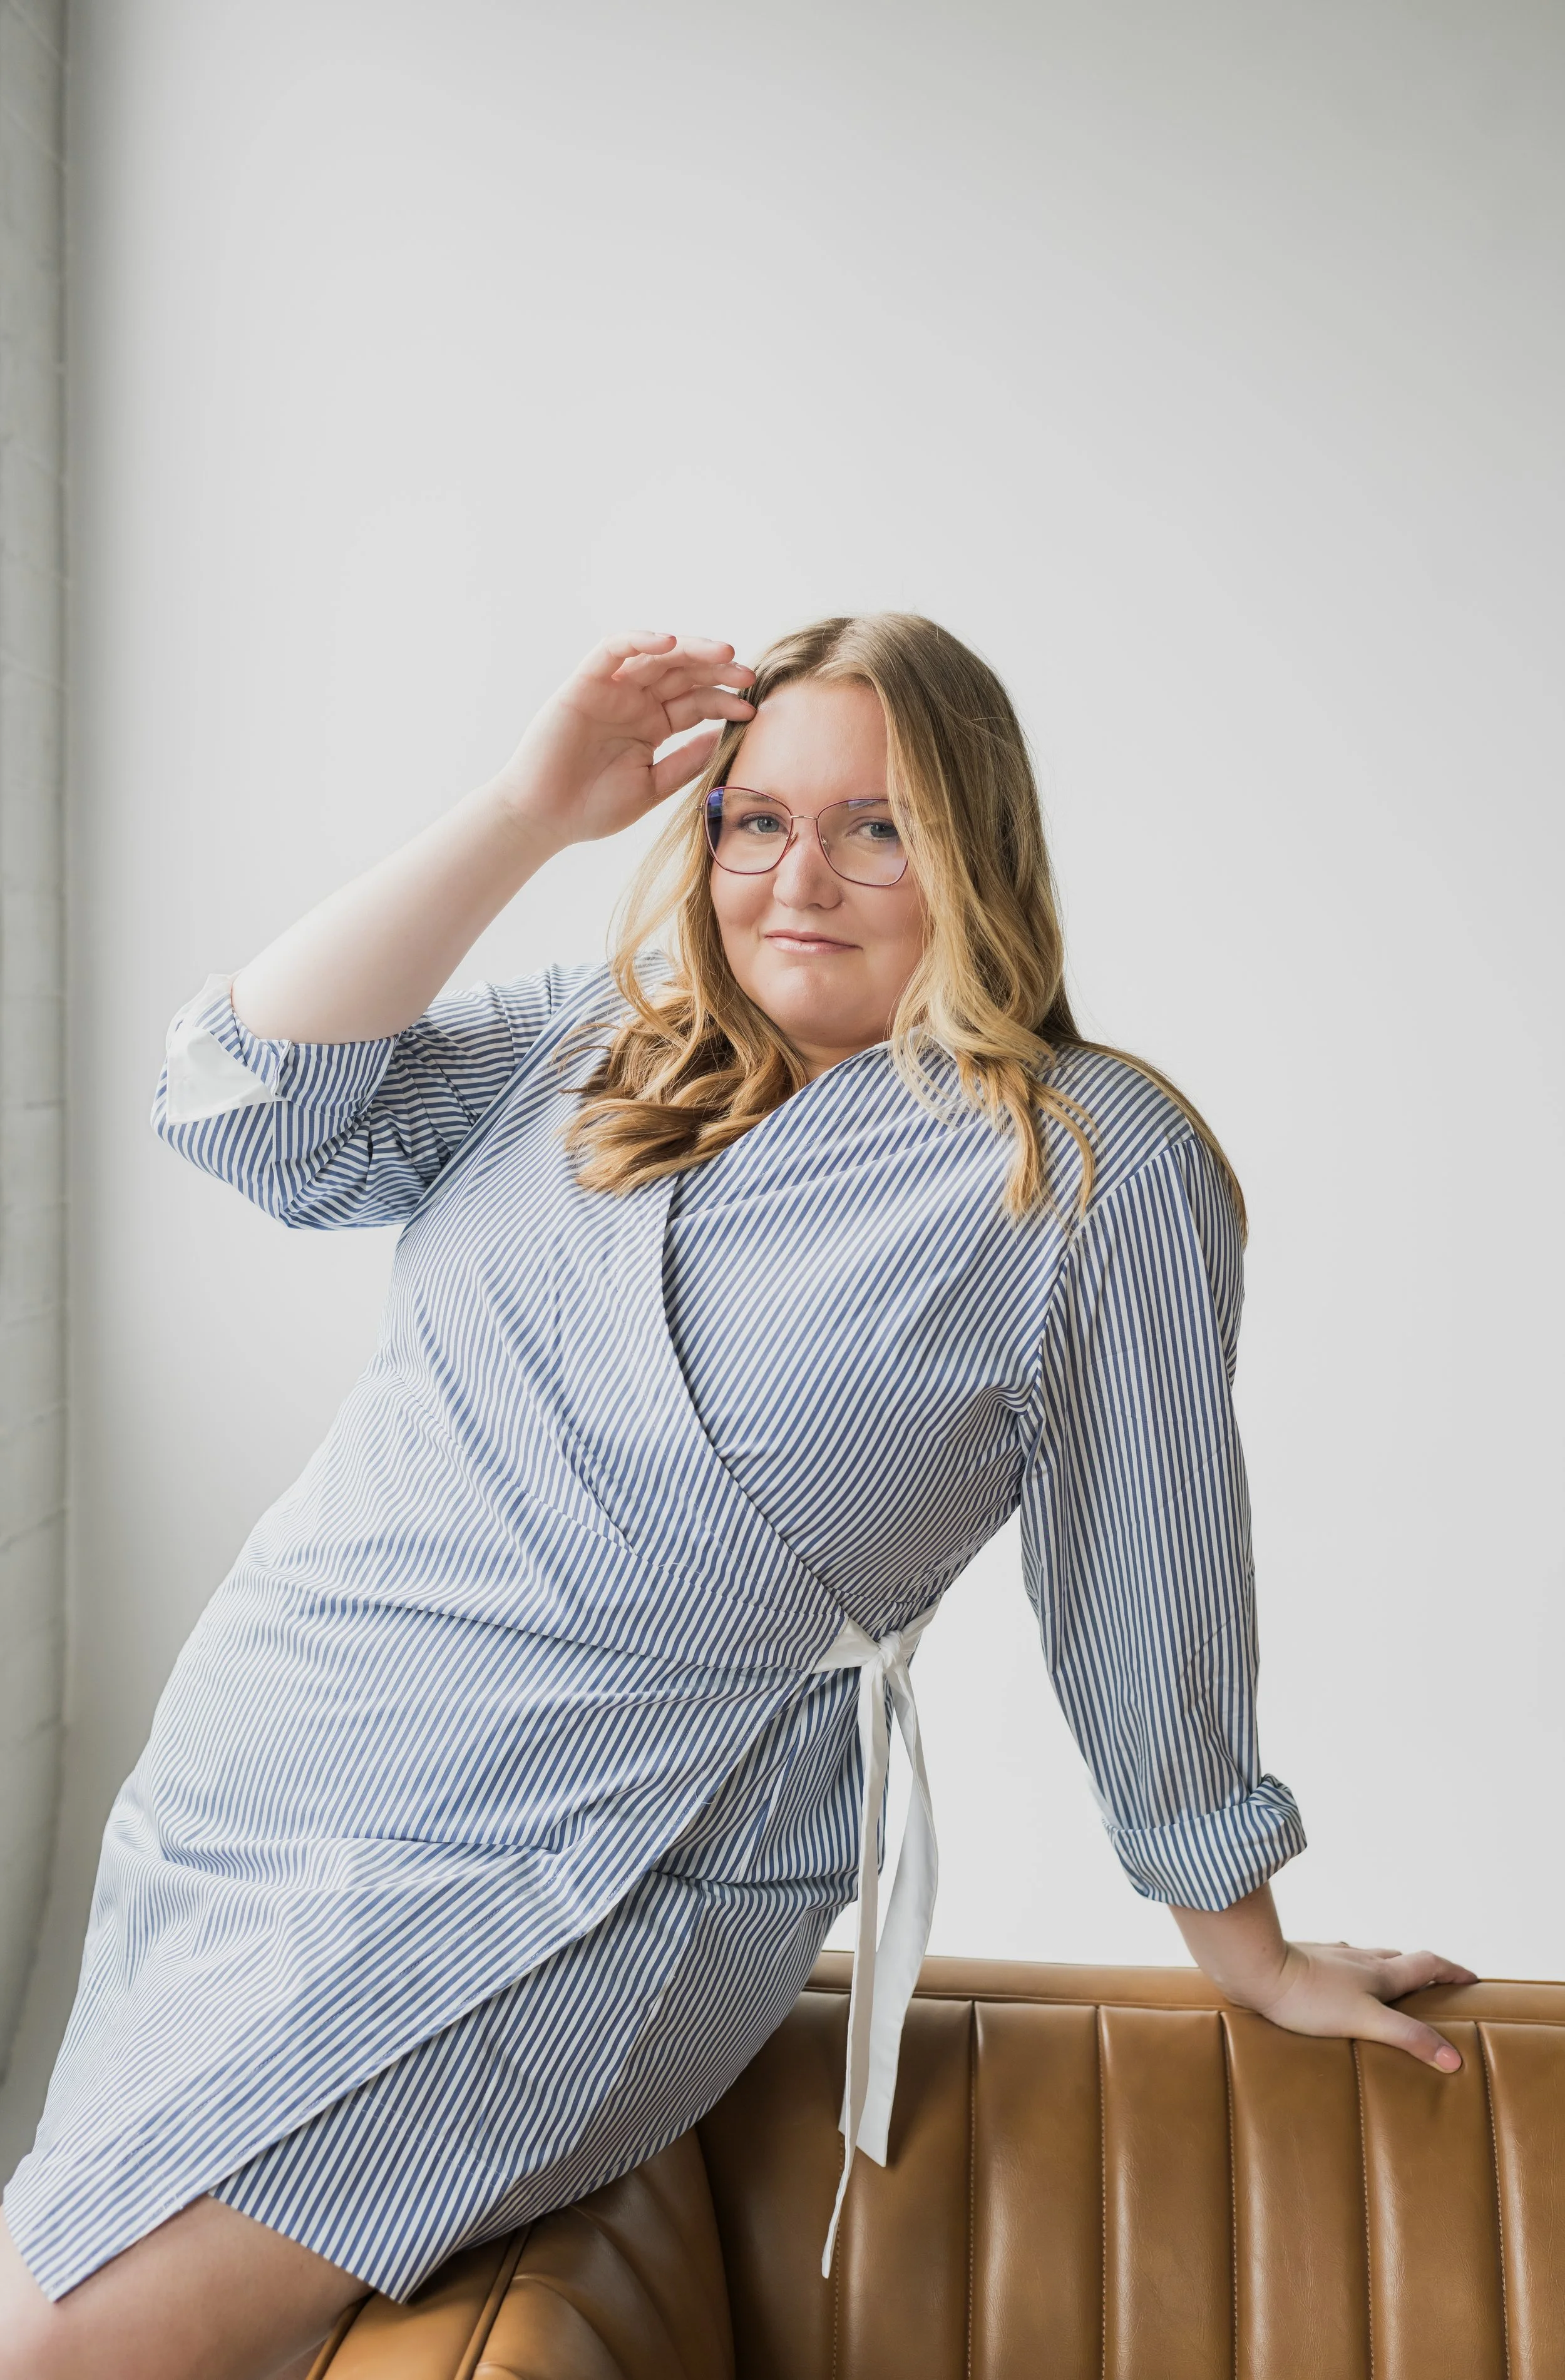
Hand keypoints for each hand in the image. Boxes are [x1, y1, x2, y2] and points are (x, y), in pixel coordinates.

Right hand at [495, 631, 755, 850]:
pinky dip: (638, 640)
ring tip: (724, 653)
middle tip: (748, 674)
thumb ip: (685, 762)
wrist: (544, 818)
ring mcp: (610, 690)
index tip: (753, 710)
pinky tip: (666, 642)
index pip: (696, 702)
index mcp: (652, 726)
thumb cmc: (592, 809)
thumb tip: (720, 737)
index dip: (725, 701)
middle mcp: (634, 703)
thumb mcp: (651, 787)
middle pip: (683, 673)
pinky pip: (612, 650)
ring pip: (656, 656)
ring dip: (690, 649)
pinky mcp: (584, 684)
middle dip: (717, 670)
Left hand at [1171, 1888, 1477, 2072]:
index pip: (1428, 1964)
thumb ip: (1408, 2038)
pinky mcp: (1306, 1960)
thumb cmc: (1310, 1998)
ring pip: (1369, 1957)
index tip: (1472, 1977)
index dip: (1453, 1970)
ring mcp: (1331, 1956)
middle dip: (1423, 1970)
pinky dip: (1353, 1969)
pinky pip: (1340, 1962)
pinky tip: (1339, 1976)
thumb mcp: (1367, 2021)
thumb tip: (1454, 2059)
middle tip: (1435, 1984)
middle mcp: (1359, 1958)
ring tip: (1392, 1981)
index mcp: (1380, 1972)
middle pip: (1401, 1958)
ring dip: (1387, 1967)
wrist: (1257, 1970)